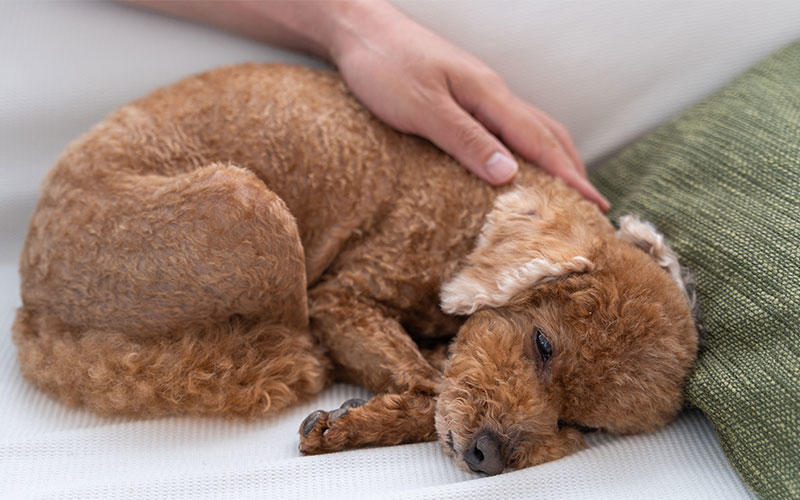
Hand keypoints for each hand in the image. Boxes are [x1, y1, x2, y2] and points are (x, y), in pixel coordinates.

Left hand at [330, 3, 608, 210]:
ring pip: (532, 128)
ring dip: (556, 159)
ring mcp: (480, 94)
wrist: (360, 29)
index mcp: (488, 96)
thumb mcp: (423, 108)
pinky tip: (521, 165)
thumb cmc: (385, 65)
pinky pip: (510, 127)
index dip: (570, 177)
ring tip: (568, 190)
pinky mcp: (464, 97)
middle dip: (574, 170)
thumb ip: (466, 140)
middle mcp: (492, 93)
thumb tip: (510, 176)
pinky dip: (529, 150)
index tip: (595, 205)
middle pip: (548, 134)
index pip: (540, 142)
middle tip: (593, 205)